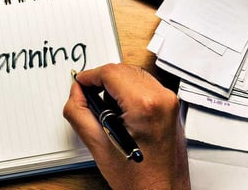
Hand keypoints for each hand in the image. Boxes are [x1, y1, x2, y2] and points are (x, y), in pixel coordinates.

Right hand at [64, 63, 188, 189]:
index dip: (90, 76)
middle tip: (88, 96)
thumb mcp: (97, 145)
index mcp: (145, 105)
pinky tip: (121, 113)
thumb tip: (76, 92)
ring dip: (116, 85)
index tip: (80, 83)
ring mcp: (170, 101)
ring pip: (134, 75)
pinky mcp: (171, 106)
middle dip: (102, 80)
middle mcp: (162, 98)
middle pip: (123, 70)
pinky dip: (129, 91)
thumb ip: (79, 112)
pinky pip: (145, 86)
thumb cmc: (139, 179)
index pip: (111, 72)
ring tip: (106, 110)